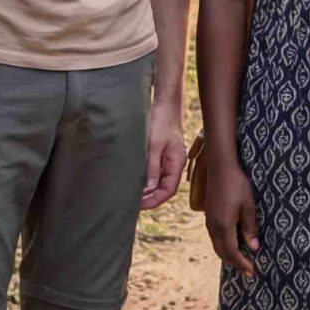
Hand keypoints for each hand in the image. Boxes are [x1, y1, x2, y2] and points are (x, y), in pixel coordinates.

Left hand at [140, 93, 186, 210]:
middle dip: (150, 198)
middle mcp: (176, 164)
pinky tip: (136, 182)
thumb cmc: (161, 121)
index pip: (168, 190)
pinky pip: (157, 173)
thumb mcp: (154, 145)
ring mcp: (170, 160)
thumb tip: (148, 188)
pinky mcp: (164, 155)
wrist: (166, 104)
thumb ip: (152, 167)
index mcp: (177, 163)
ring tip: (132, 195)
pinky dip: (148, 180)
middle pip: (164, 189)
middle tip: (132, 203)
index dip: (154, 200)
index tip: (139, 205)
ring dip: (148, 190)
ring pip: (160, 182)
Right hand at [201, 151, 260, 278]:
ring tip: (242, 262)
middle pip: (223, 253)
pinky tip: (233, 245)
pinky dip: (224, 247)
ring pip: (217, 246)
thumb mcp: (248, 205)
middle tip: (249, 272)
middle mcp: (213, 227)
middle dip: (235, 264)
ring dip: (229, 256)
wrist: (220, 167)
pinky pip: (215, 238)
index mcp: (224, 225)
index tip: (252, 273)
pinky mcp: (209, 217)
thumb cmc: (237, 184)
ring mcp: (209, 222)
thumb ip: (250, 227)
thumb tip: (254, 248)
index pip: (232, 252)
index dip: (242, 264)